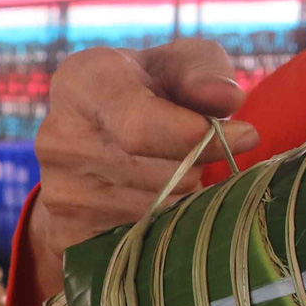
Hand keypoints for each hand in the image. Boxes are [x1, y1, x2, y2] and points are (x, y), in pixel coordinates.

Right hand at [27, 40, 258, 299]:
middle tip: (205, 153)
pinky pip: (138, 241)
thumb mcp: (181, 63)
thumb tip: (228, 98)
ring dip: (185, 196)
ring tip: (178, 171)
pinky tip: (160, 201)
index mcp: (80, 82)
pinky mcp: (66, 234)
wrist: (96, 135)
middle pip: (160, 173)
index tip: (247, 134)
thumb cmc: (151, 89)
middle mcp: (58, 137)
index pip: (140, 126)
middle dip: (200, 166)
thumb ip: (206, 70)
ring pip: (155, 212)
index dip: (201, 137)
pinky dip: (164, 227)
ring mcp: (57, 191)